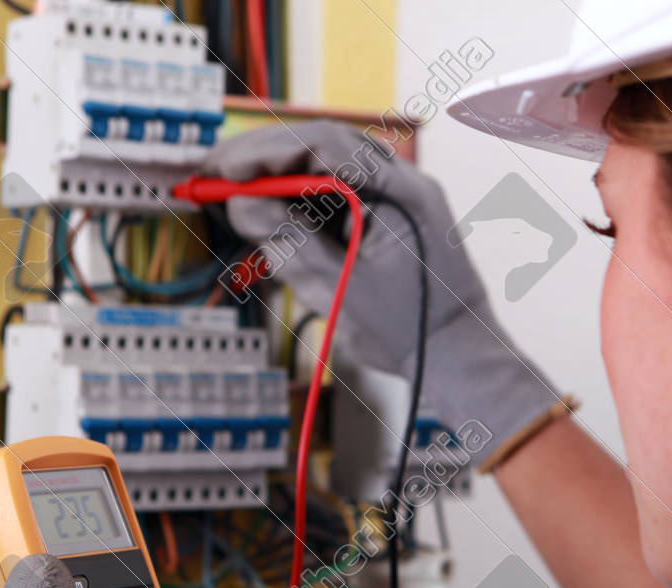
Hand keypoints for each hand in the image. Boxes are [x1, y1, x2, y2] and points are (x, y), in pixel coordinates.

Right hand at [203, 120, 566, 466]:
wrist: (459, 358)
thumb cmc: (410, 334)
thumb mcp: (339, 292)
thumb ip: (290, 244)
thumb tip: (241, 205)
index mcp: (401, 193)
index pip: (324, 146)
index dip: (265, 152)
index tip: (223, 170)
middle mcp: (403, 183)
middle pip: (322, 147)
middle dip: (262, 158)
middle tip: (212, 176)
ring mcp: (399, 197)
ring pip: (327, 167)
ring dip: (278, 177)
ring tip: (231, 194)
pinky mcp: (389, 216)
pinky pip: (339, 192)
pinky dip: (300, 200)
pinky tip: (268, 214)